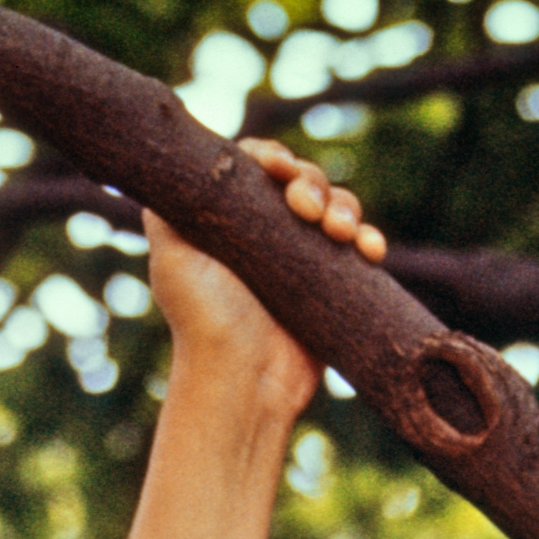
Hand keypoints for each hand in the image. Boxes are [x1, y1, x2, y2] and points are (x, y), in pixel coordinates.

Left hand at [144, 140, 384, 427]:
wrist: (244, 381)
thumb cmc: (202, 320)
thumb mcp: (171, 255)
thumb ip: (167, 208)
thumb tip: (179, 167)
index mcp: (231, 217)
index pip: (257, 167)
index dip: (271, 157)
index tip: (276, 169)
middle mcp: (266, 232)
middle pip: (302, 180)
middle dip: (312, 183)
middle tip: (307, 212)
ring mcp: (303, 258)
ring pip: (337, 206)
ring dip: (344, 207)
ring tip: (339, 233)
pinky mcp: (334, 284)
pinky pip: (360, 248)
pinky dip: (370, 240)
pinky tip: (370, 250)